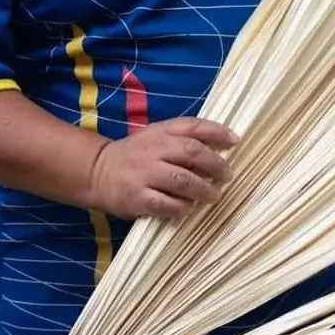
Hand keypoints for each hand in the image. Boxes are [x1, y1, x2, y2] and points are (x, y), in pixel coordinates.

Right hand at [86, 117, 238, 220]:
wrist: (98, 172)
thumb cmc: (135, 155)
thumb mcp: (155, 137)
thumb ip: (182, 138)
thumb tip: (220, 146)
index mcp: (159, 133)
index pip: (192, 126)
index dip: (217, 131)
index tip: (235, 140)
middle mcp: (153, 150)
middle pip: (192, 152)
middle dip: (215, 165)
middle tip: (227, 176)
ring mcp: (145, 174)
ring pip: (183, 180)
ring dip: (204, 189)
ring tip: (214, 196)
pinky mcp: (139, 198)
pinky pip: (167, 204)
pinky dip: (183, 207)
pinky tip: (190, 208)